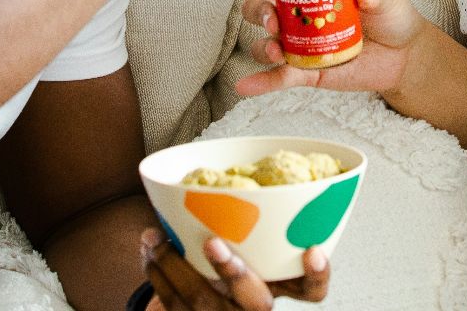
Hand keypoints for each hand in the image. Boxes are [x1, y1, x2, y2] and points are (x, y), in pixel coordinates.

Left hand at [141, 228, 328, 309]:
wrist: (205, 305)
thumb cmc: (238, 260)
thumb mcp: (256, 248)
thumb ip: (257, 223)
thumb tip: (241, 170)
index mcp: (278, 286)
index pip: (312, 292)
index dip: (317, 275)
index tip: (311, 250)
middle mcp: (255, 307)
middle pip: (257, 303)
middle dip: (234, 271)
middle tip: (213, 242)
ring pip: (202, 301)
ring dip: (173, 264)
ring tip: (154, 236)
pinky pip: (173, 304)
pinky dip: (157, 274)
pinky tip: (150, 252)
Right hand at [235, 0, 430, 96]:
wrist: (407, 55)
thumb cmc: (392, 17)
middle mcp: (301, 17)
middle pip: (264, 10)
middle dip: (260, 12)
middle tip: (274, 18)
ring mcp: (302, 45)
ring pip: (267, 44)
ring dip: (263, 46)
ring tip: (277, 52)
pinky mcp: (308, 72)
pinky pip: (280, 77)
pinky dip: (261, 82)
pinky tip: (244, 86)